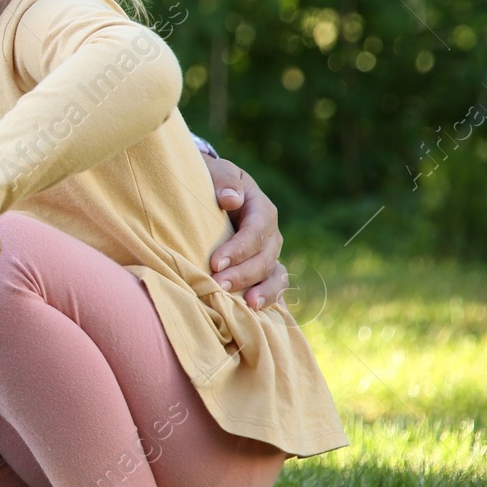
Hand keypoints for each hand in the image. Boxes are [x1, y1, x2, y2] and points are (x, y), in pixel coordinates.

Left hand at [203, 154, 288, 309]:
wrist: (213, 191)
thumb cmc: (211, 180)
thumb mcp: (217, 171)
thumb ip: (224, 180)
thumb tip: (231, 198)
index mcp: (261, 209)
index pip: (255, 231)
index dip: (238, 249)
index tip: (215, 263)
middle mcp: (270, 234)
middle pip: (264, 258)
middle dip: (243, 275)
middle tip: (218, 286)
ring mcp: (269, 254)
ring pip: (275, 276)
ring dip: (263, 292)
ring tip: (248, 306)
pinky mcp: (263, 269)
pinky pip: (273, 286)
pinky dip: (270, 300)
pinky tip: (259, 315)